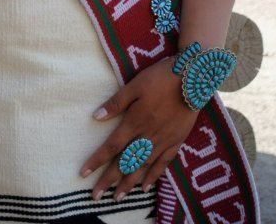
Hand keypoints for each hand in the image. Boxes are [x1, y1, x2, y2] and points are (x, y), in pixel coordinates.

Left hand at [79, 57, 196, 200]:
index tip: (83, 173)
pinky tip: (145, 187)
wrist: (192, 79)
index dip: (97, 160)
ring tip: (117, 197)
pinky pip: (163, 164)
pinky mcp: (176, 142)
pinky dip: (153, 176)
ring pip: (143, 167)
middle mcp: (147, 136)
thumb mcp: (135, 85)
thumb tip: (96, 117)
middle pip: (125, 162)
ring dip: (128, 183)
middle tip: (96, 196)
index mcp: (135, 122)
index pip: (112, 146)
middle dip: (109, 179)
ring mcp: (163, 141)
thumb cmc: (160, 78)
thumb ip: (116, 103)